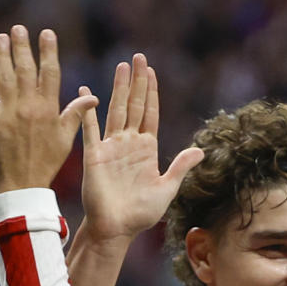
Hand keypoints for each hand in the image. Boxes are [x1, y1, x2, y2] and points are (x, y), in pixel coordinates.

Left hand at [0, 25, 99, 193]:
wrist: (22, 186)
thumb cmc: (45, 163)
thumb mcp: (65, 139)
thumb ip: (75, 114)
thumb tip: (92, 97)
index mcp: (48, 110)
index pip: (50, 74)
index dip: (48, 52)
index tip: (46, 34)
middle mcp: (29, 108)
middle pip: (26, 70)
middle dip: (23, 47)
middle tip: (19, 28)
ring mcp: (8, 113)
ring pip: (5, 78)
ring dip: (2, 56)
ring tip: (1, 37)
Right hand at [77, 53, 205, 243]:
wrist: (117, 229)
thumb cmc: (141, 213)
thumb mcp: (167, 189)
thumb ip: (180, 167)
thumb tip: (201, 150)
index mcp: (146, 149)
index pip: (150, 113)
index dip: (152, 92)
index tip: (152, 71)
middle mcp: (129, 143)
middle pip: (134, 105)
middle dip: (138, 81)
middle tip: (139, 57)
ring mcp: (111, 147)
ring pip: (116, 110)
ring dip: (120, 88)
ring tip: (123, 66)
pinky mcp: (95, 155)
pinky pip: (90, 128)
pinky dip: (87, 110)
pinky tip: (85, 90)